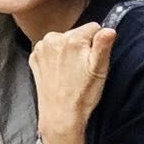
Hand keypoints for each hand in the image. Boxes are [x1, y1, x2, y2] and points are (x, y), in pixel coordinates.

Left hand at [30, 23, 115, 142]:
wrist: (60, 116)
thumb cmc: (82, 95)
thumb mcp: (99, 71)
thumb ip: (103, 46)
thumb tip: (109, 29)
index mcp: (72, 39)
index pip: (93, 27)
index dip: (97, 43)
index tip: (92, 60)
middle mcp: (54, 38)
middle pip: (76, 33)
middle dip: (81, 46)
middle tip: (81, 69)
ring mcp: (41, 48)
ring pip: (63, 40)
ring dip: (67, 51)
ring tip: (70, 72)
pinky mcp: (34, 57)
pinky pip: (50, 49)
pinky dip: (54, 57)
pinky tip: (59, 73)